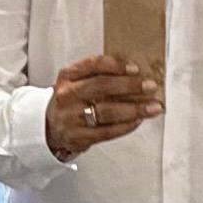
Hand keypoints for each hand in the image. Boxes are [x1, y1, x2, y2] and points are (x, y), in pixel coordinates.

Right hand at [44, 53, 164, 160]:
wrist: (49, 128)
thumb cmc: (70, 102)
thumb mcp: (76, 82)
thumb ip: (98, 75)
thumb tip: (135, 74)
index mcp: (67, 76)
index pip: (92, 65)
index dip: (116, 65)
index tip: (135, 68)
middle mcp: (67, 95)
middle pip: (101, 87)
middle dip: (130, 86)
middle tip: (150, 86)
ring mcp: (72, 117)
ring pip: (107, 111)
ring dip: (134, 109)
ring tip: (153, 107)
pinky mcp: (79, 137)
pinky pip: (107, 131)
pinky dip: (126, 126)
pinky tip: (138, 120)